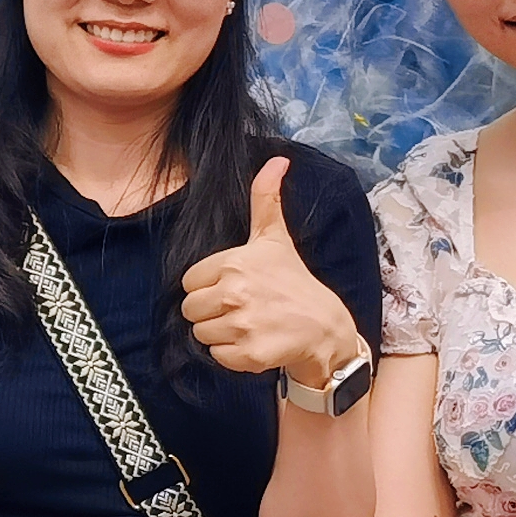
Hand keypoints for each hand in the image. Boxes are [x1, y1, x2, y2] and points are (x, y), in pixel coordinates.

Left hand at [180, 156, 365, 384]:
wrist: (325, 328)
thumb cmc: (293, 281)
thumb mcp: (275, 238)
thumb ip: (265, 199)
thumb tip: (276, 160)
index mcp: (233, 263)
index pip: (190, 282)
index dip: (208, 286)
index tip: (235, 286)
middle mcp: (235, 293)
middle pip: (190, 310)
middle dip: (211, 311)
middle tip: (242, 308)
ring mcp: (241, 325)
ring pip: (201, 334)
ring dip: (221, 333)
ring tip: (249, 324)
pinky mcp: (247, 354)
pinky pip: (216, 356)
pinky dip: (231, 355)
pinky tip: (254, 342)